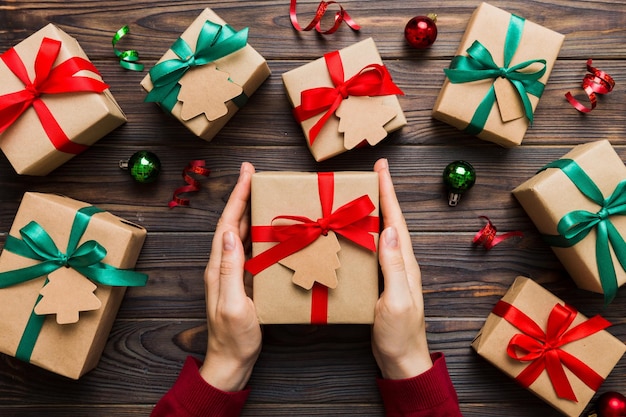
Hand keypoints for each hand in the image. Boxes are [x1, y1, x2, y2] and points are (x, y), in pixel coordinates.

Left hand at [200, 162, 261, 391]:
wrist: (231, 361)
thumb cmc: (233, 337)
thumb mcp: (234, 304)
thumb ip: (230, 269)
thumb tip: (231, 233)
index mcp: (219, 267)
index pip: (227, 223)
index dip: (237, 196)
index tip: (247, 173)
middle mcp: (224, 265)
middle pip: (233, 222)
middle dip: (243, 196)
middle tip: (256, 175)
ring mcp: (233, 273)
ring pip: (242, 234)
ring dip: (251, 211)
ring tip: (265, 194)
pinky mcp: (244, 281)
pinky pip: (252, 250)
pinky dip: (260, 234)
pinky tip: (271, 230)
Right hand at [372, 158, 432, 379]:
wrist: (401, 360)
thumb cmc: (400, 334)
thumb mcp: (397, 300)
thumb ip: (394, 267)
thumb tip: (389, 230)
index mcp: (405, 263)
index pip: (396, 220)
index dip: (388, 192)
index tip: (381, 168)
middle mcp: (399, 262)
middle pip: (389, 221)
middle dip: (380, 194)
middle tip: (367, 174)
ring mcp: (390, 273)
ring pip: (379, 234)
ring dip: (371, 212)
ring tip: (355, 196)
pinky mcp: (379, 283)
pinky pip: (370, 252)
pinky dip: (361, 236)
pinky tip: (348, 235)